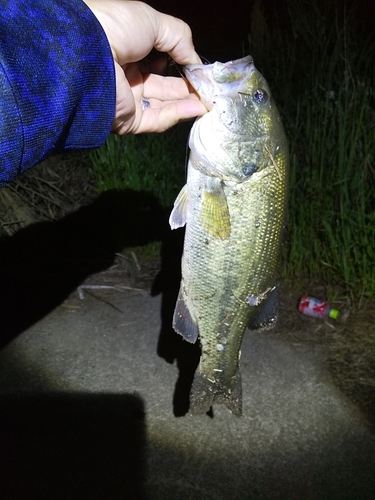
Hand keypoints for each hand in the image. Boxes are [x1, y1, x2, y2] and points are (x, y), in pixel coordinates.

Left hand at [83, 0, 206, 133]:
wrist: (89, 52)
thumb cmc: (116, 27)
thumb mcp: (154, 22)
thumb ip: (180, 39)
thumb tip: (196, 62)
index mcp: (128, 50)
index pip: (159, 62)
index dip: (181, 65)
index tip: (201, 68)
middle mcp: (127, 76)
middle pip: (164, 87)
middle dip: (188, 87)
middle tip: (209, 87)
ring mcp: (127, 100)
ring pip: (164, 106)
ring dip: (188, 102)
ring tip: (209, 100)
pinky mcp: (128, 119)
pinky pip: (157, 120)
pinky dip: (179, 114)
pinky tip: (197, 107)